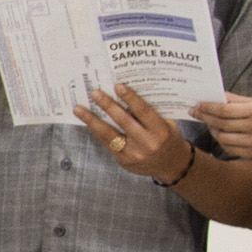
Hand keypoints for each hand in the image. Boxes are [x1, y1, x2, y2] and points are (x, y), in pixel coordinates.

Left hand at [75, 87, 194, 185]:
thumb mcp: (167, 124)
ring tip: (79, 109)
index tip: (118, 86)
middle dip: (107, 106)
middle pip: (123, 122)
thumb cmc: (168, 139)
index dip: (130, 98)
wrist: (172, 165)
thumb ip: (150, 114)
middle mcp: (147, 143)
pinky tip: (88, 122)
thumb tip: (126, 96)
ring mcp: (134, 154)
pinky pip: (107, 144)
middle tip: (95, 93)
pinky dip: (97, 131)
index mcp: (161, 131)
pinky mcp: (124, 161)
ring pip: (109, 135)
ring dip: (92, 120)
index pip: (144, 112)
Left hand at [188, 94, 251, 161]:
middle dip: (205, 117)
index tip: (197, 106)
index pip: (225, 110)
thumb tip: (209, 97)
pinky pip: (228, 148)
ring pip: (222, 138)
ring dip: (212, 130)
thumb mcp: (251, 101)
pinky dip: (220, 140)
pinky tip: (219, 133)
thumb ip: (231, 99)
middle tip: (196, 113)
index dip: (208, 108)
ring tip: (209, 123)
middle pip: (222, 124)